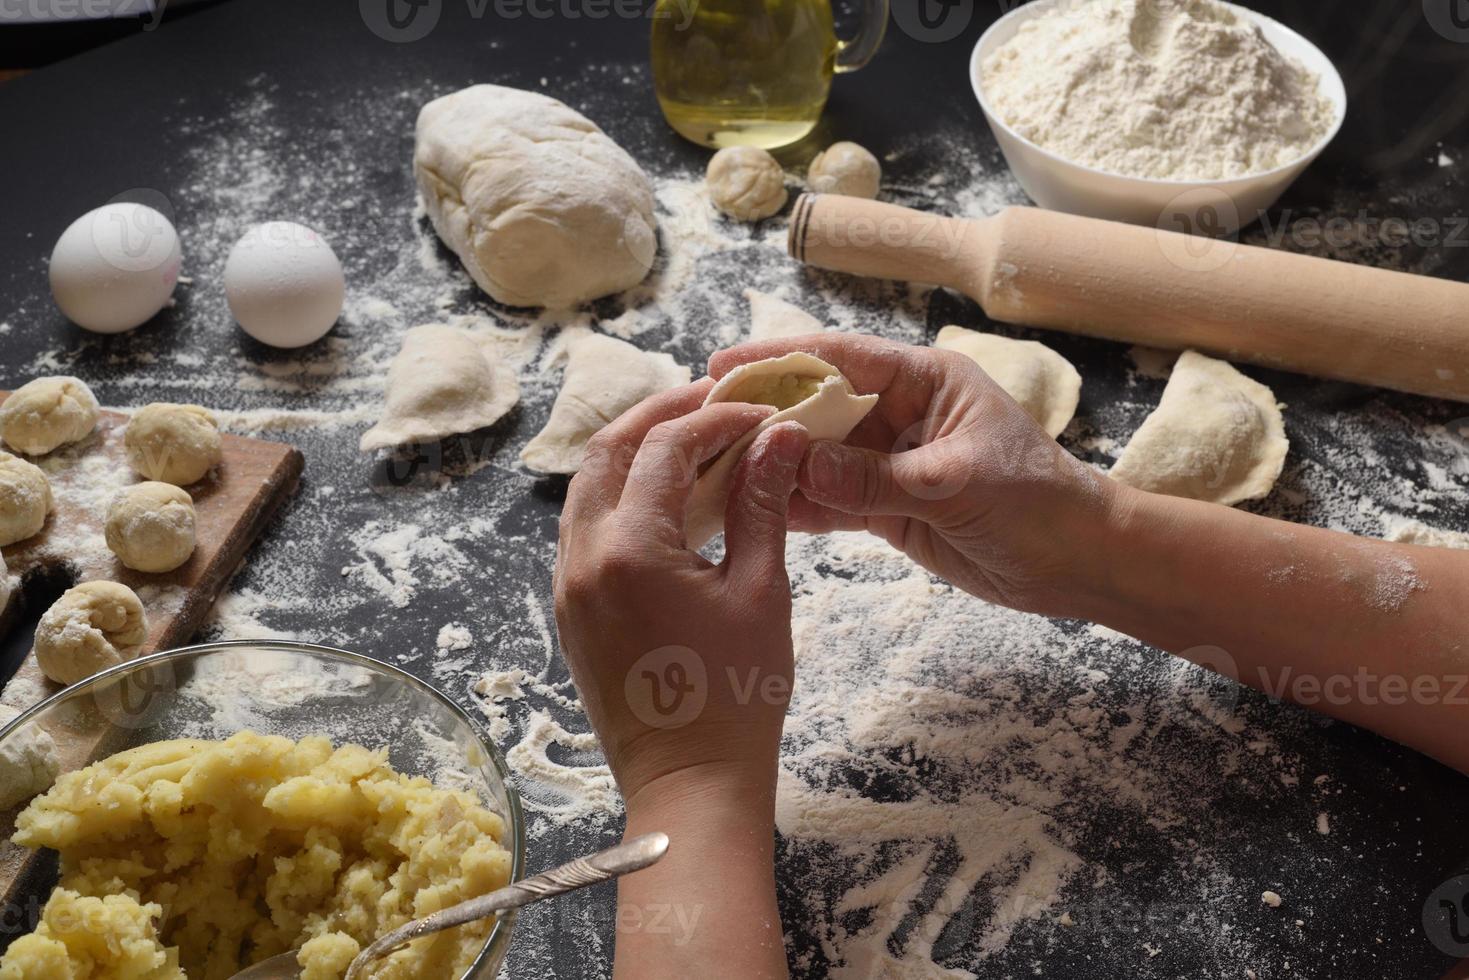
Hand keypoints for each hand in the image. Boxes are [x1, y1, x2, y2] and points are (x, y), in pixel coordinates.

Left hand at [553, 380, 810, 809]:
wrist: (689, 785)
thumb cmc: (737, 698)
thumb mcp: (761, 592)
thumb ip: (761, 504)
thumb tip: (780, 436)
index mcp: (629, 551)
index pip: (666, 448)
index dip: (717, 418)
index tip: (762, 414)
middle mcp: (581, 559)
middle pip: (607, 450)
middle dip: (661, 413)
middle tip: (715, 399)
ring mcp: (566, 585)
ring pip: (588, 486)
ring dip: (636, 450)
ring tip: (694, 439)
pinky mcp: (569, 608)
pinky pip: (584, 526)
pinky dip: (622, 494)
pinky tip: (668, 497)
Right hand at [708, 333, 1114, 615]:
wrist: (1077, 562)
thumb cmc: (1036, 503)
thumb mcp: (954, 482)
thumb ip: (873, 477)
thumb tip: (796, 463)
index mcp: (925, 380)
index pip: (841, 359)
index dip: (780, 359)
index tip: (724, 367)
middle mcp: (900, 413)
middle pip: (817, 405)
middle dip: (764, 416)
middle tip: (702, 426)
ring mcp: (889, 461)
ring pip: (816, 456)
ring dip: (772, 464)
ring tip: (713, 471)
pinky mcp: (886, 506)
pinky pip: (830, 500)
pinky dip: (795, 506)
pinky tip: (753, 511)